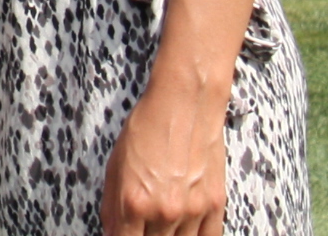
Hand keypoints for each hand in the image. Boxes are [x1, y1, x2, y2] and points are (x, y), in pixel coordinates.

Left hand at [99, 79, 228, 235]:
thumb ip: (112, 207)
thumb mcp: (115, 165)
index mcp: (134, 201)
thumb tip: (112, 233)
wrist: (185, 104)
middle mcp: (164, 210)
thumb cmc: (147, 128)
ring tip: (162, 226)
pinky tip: (185, 232)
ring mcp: (192, 210)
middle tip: (143, 227)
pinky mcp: (215, 204)